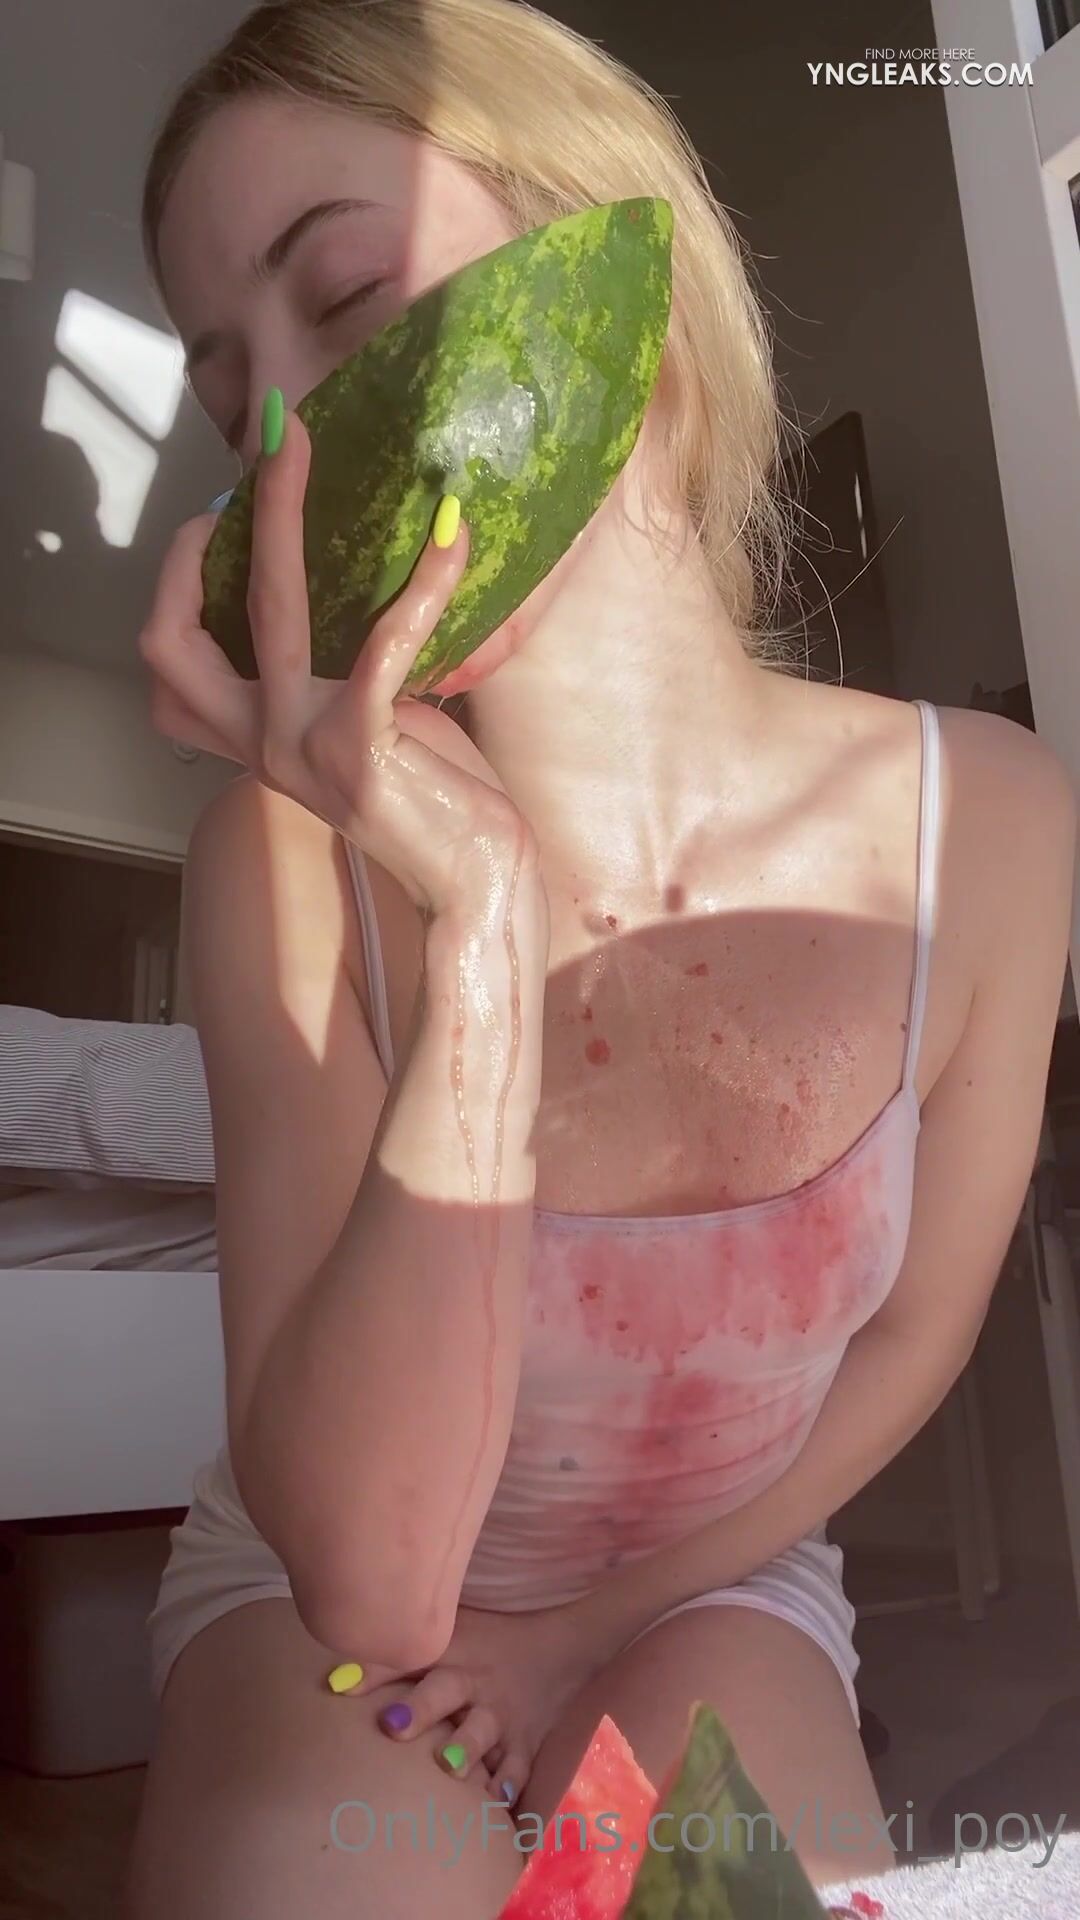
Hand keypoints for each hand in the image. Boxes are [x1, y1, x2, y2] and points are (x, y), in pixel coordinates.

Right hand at [139, 410, 539, 916]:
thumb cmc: (436, 798)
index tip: (222, 510)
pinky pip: (383, 645)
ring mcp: (302, 752)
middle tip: (253, 455)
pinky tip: (451, 535)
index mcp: (252, 739)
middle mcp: (260, 746)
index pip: (168, 658)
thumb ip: (336, 670)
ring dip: (280, 516)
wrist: (478, 881)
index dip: (177, 579)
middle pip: (173, 635)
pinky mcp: (360, 753)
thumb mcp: (366, 726)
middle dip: (197, 538)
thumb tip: (357, 573)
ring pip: (269, 614)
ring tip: (301, 445)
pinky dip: (421, 583)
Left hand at [331, 1604, 600, 1806]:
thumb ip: (407, 1649)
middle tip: (393, 1725)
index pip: (407, 1656)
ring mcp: (500, 1714)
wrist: (564, 1645)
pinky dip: (508, 1787)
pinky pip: (517, 1768)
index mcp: (451, 1652)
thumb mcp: (456, 1631)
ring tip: (448, 1767)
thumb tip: (340, 1668)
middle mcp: (472, 1683)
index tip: (338, 1685)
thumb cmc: (493, 1640)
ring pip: (480, 1732)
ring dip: (462, 1749)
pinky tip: (499, 1806)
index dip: (373, 1668)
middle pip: (443, 1691)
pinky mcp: (525, 1742)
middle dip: (419, 1708)